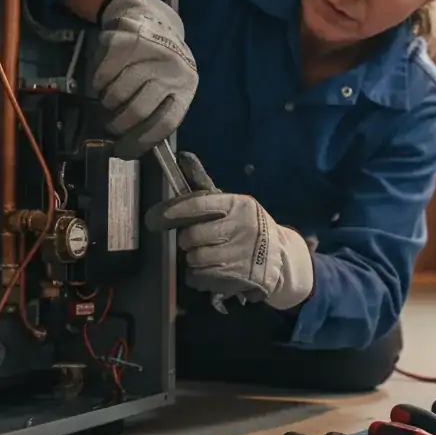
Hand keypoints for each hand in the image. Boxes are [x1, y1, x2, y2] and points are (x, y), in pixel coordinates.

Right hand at [89, 0, 198, 158]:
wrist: (151, 18)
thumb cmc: (161, 63)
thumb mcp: (171, 86)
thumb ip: (159, 111)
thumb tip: (134, 146)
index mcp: (185, 86)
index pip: (165, 122)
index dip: (143, 141)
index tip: (124, 151)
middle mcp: (170, 70)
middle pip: (138, 110)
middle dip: (120, 125)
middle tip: (112, 126)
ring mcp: (148, 55)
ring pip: (118, 93)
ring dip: (108, 104)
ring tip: (109, 102)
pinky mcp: (125, 42)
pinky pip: (104, 75)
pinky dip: (98, 84)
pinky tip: (102, 84)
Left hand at [145, 152, 314, 310]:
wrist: (281, 258)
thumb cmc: (248, 227)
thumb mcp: (233, 206)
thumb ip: (204, 188)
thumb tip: (182, 157)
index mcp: (238, 204)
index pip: (199, 204)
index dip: (174, 211)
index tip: (154, 219)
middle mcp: (242, 226)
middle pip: (193, 235)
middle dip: (188, 240)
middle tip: (196, 241)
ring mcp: (242, 254)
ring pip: (195, 258)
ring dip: (195, 259)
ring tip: (208, 256)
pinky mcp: (240, 276)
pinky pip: (201, 277)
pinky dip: (198, 276)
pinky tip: (210, 271)